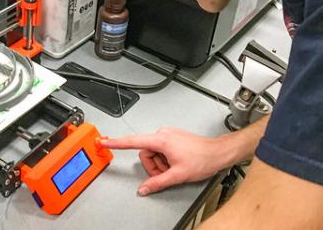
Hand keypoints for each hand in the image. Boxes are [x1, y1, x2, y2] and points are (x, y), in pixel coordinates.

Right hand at [101, 127, 229, 195]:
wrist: (218, 153)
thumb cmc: (203, 159)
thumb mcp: (178, 175)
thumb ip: (158, 182)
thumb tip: (144, 189)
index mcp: (161, 140)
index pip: (133, 141)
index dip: (116, 143)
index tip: (104, 141)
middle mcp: (162, 134)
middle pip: (145, 153)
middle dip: (153, 166)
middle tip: (166, 173)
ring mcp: (168, 135)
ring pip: (153, 153)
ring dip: (160, 164)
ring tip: (175, 168)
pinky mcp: (172, 137)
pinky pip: (161, 150)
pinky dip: (165, 159)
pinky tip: (177, 163)